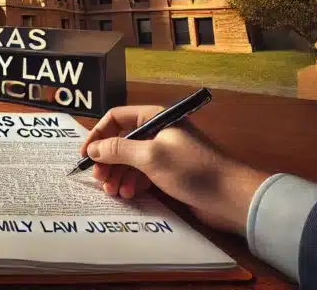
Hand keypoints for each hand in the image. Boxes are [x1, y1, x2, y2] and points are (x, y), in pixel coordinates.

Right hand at [80, 105, 271, 235]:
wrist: (232, 197)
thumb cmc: (191, 170)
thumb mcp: (150, 157)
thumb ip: (118, 150)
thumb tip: (92, 149)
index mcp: (155, 118)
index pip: (116, 118)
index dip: (97, 135)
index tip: (84, 156)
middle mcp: (158, 131)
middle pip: (121, 140)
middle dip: (107, 160)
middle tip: (98, 180)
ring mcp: (165, 152)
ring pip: (130, 159)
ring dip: (118, 174)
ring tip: (113, 192)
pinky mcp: (171, 172)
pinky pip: (143, 173)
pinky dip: (132, 182)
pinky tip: (128, 194)